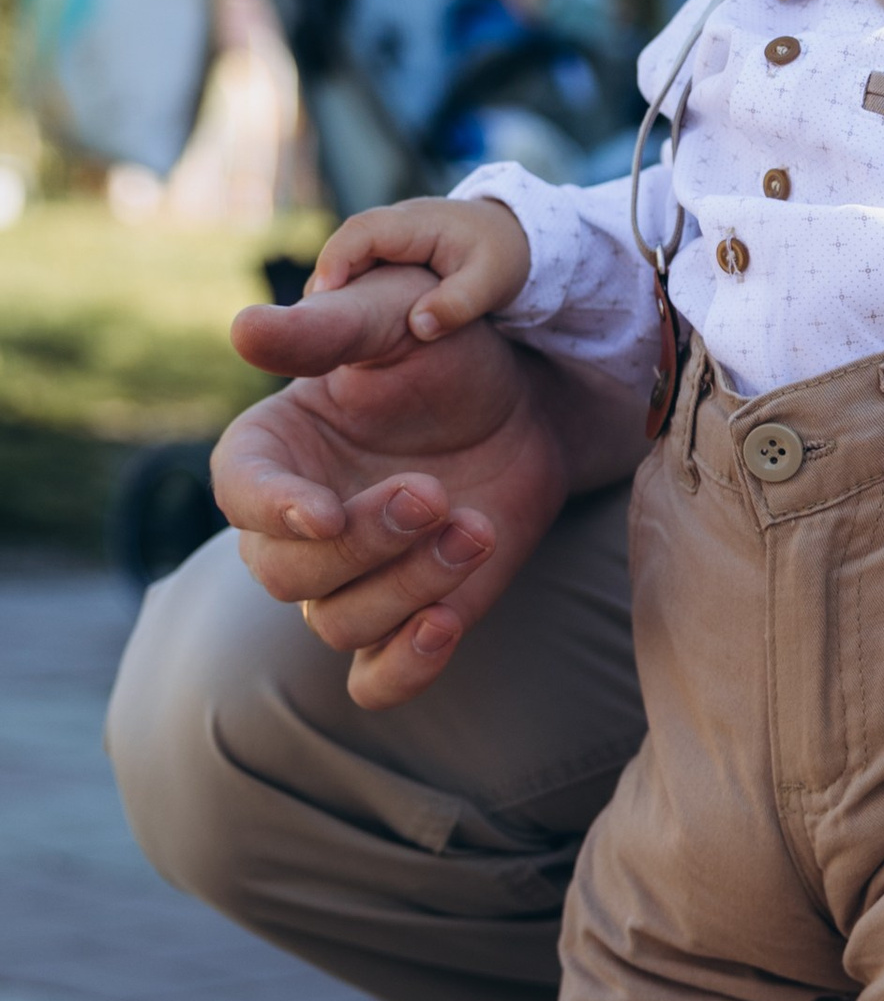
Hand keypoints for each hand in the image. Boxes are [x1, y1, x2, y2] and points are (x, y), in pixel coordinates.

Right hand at [215, 269, 643, 708]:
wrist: (525, 402)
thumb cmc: (445, 349)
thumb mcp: (393, 320)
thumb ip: (325, 332)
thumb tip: (245, 328)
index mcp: (269, 454)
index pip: (241, 496)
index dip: (274, 511)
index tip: (324, 512)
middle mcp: (293, 529)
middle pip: (288, 574)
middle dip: (364, 543)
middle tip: (433, 494)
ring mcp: (348, 581)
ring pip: (341, 622)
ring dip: (410, 585)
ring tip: (476, 528)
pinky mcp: (406, 619)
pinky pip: (378, 680)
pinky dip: (405, 668)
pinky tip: (446, 624)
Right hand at [306, 194, 532, 342]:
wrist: (514, 235)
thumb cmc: (502, 255)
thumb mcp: (491, 282)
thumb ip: (457, 304)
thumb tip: (418, 328)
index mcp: (416, 223)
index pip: (361, 232)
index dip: (336, 260)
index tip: (323, 297)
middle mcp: (394, 224)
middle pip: (344, 246)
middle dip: (326, 281)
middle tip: (314, 325)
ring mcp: (389, 238)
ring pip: (347, 259)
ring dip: (335, 290)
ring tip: (326, 332)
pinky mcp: (388, 254)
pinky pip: (358, 269)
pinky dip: (349, 293)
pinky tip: (346, 326)